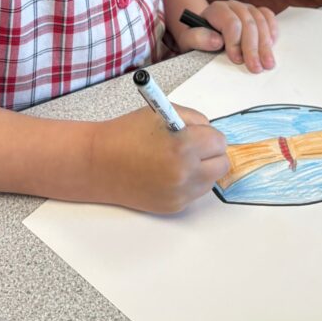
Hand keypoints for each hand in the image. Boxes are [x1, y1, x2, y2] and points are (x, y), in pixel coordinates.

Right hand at [90, 105, 227, 213]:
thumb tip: (211, 131)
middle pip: (222, 164)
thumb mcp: (163, 113)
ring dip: (202, 168)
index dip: (208, 134)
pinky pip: (195, 192)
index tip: (197, 133)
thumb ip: (193, 119)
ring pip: (211, 180)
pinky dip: (189, 182)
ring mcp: (180, 194)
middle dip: (211, 152)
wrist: (99, 164)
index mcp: (183, 147)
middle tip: (194, 145)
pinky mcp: (174, 207)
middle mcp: (185, 174)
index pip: (219, 142)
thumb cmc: (127, 133)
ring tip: (178, 158)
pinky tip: (169, 172)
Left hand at [180, 0, 277, 73]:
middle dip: (253, 48)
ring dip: (265, 45)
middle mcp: (232, 6)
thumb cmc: (197, 38)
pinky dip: (272, 31)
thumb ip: (198, 38)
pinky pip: (268, 17)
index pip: (231, 23)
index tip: (237, 60)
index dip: (235, 42)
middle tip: (256, 68)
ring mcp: (246, 8)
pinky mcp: (256, 13)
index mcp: (216, 10)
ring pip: (261, 21)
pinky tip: (271, 46)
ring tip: (267, 64)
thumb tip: (216, 40)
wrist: (205, 33)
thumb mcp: (188, 40)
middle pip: (248, 23)